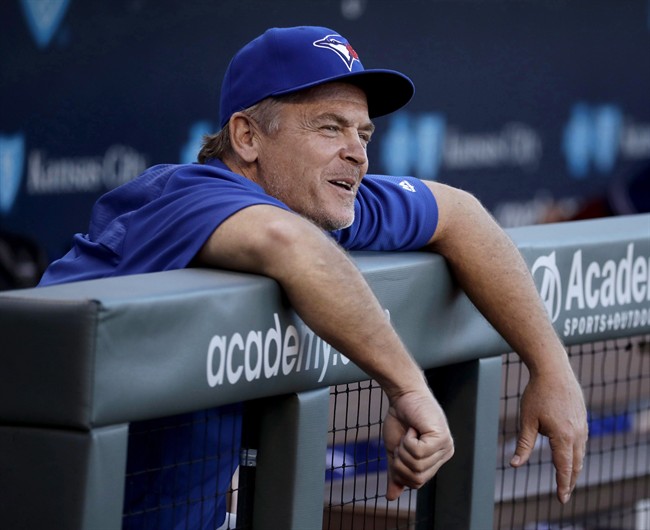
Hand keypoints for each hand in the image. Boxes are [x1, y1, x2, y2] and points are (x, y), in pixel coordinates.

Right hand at [382, 388, 453, 499]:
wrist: (402, 396)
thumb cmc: (401, 419)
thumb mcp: (396, 450)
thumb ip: (396, 472)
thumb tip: (391, 497)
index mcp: (436, 459)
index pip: (416, 483)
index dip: (400, 470)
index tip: (398, 449)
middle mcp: (445, 454)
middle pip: (417, 478)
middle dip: (401, 461)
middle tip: (403, 440)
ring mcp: (445, 446)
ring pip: (417, 466)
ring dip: (404, 449)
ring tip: (409, 433)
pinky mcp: (441, 438)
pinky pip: (418, 453)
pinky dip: (408, 441)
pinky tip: (413, 429)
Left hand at [510, 369, 587, 503]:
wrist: (553, 370)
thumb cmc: (537, 393)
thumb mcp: (527, 420)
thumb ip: (524, 445)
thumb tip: (515, 464)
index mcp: (563, 436)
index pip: (564, 468)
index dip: (563, 485)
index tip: (561, 499)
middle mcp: (577, 434)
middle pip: (575, 464)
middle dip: (570, 480)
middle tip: (564, 494)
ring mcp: (583, 426)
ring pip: (580, 453)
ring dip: (574, 467)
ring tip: (568, 479)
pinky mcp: (583, 418)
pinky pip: (581, 442)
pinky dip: (576, 453)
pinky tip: (571, 455)